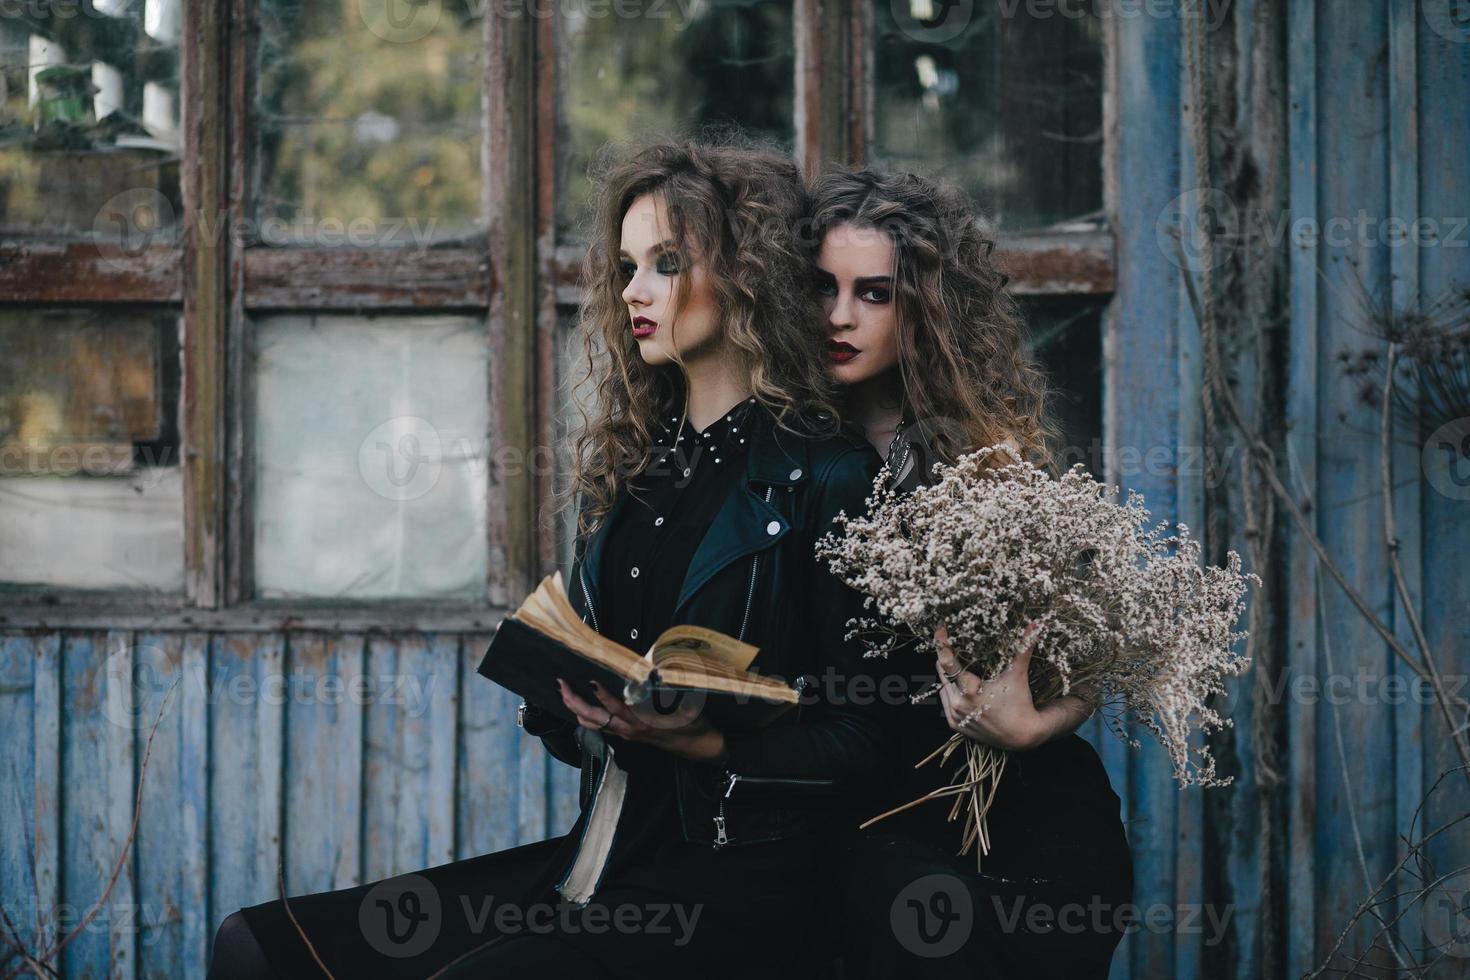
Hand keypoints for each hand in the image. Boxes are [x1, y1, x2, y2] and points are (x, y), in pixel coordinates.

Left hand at [557, 678, 726, 761]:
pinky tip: (579, 707)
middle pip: (596, 719)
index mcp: (644, 721)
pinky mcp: (627, 736)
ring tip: (565, 693)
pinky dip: (587, 718)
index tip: (591, 680)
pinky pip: (601, 728)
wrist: (697, 745)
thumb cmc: (692, 722)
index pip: (617, 708)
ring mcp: (626, 734)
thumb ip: (665, 690)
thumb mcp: (684, 703)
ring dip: (577, 710)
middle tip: (562, 685)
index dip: (602, 695)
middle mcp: (630, 730)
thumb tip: (648, 671)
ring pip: (594, 725)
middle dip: (576, 702)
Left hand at [935, 622, 1046, 751]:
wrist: (1021, 735)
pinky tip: (963, 688)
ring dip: (949, 676)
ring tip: (961, 668)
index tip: (941, 629)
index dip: (942, 643)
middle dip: (947, 657)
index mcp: (970, 690)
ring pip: (942, 686)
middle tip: (953, 646)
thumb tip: (1034, 624)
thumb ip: (1022, 648)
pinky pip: (945, 701)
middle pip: (942, 671)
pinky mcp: (954, 724)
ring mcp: (955, 715)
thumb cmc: (1020, 702)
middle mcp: (958, 704)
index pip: (947, 662)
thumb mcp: (1018, 674)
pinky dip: (951, 692)